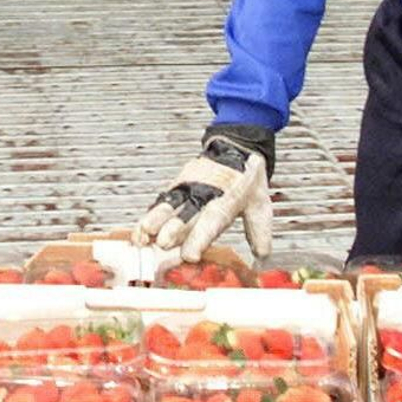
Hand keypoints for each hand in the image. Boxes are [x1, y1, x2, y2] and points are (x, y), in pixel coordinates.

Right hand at [133, 125, 274, 261]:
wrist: (236, 146)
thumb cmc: (247, 179)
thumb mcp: (260, 204)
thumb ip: (259, 231)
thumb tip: (262, 256)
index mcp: (227, 200)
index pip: (211, 221)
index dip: (199, 239)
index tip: (189, 255)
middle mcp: (204, 195)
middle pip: (186, 214)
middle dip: (173, 229)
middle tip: (161, 243)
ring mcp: (188, 189)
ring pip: (169, 206)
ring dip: (155, 222)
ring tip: (141, 237)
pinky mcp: (178, 185)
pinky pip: (162, 201)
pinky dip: (150, 215)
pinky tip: (139, 230)